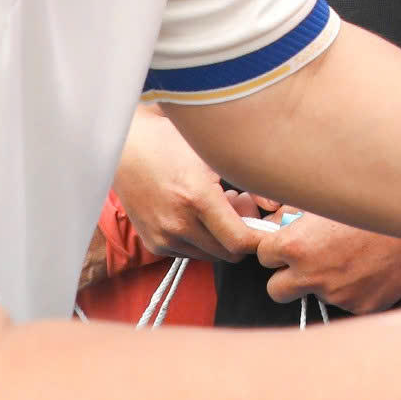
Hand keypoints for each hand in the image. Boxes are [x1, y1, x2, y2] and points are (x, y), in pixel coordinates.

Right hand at [115, 109, 263, 262]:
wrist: (125, 147)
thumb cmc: (172, 143)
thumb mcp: (214, 158)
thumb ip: (249, 185)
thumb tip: (275, 206)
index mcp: (198, 199)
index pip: (240, 241)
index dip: (259, 239)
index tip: (266, 230)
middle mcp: (179, 224)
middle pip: (228, 253)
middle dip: (241, 237)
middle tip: (240, 210)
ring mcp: (163, 237)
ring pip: (210, 256)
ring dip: (220, 239)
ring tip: (215, 208)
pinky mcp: (153, 244)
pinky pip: (190, 253)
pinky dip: (200, 239)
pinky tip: (195, 213)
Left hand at [259, 215, 400, 314]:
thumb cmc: (366, 204)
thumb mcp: (323, 200)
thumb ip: (290, 216)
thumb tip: (271, 225)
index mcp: (295, 246)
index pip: (263, 257)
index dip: (276, 250)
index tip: (288, 246)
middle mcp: (310, 274)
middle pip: (276, 290)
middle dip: (286, 278)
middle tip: (306, 263)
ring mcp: (335, 295)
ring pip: (315, 294)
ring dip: (324, 282)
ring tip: (351, 258)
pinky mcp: (359, 307)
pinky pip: (347, 302)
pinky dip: (353, 290)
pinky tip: (369, 269)